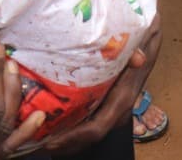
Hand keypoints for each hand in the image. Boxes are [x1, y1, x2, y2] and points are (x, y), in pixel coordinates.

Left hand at [39, 19, 162, 153]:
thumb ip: (136, 49)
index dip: (73, 138)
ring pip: (86, 134)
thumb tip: (139, 58)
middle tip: (33, 141)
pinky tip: (48, 123)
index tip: (51, 141)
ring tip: (36, 136)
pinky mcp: (104, 104)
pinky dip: (67, 128)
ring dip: (63, 138)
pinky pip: (85, 123)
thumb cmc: (139, 38)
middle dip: (62, 143)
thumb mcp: (139, 38)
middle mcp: (117, 109)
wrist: (147, 37)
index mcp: (123, 98)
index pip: (98, 128)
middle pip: (88, 138)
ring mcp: (111, 109)